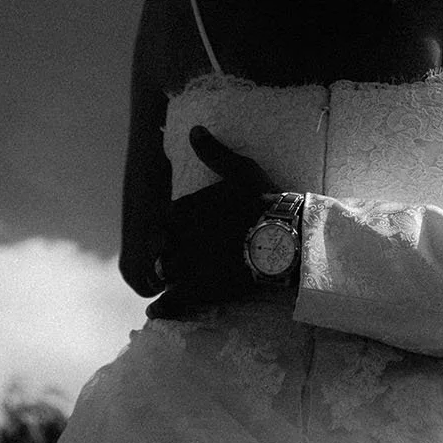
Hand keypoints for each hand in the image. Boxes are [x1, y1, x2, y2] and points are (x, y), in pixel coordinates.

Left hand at [147, 128, 284, 317]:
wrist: (286, 235)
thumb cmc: (265, 200)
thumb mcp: (240, 169)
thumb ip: (214, 152)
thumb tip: (195, 130)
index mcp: (185, 208)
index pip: (168, 218)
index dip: (175, 225)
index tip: (186, 230)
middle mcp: (179, 236)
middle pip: (162, 246)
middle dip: (168, 250)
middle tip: (181, 255)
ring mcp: (188, 264)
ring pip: (165, 271)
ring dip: (166, 275)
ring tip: (171, 281)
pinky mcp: (200, 288)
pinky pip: (173, 300)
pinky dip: (163, 308)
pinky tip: (156, 312)